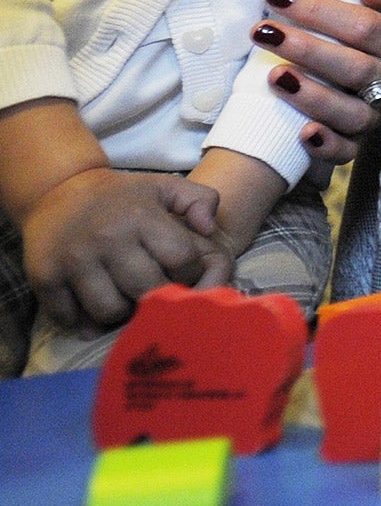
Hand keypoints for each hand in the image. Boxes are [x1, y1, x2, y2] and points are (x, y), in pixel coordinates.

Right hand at [21, 168, 232, 329]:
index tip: (182, 273)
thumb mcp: (164, 186)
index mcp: (142, 217)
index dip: (188, 272)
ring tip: (125, 296)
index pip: (181, 261)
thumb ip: (200, 200)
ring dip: (121, 312)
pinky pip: (71, 318)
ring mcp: (74, 260)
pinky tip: (93, 304)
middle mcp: (108, 239)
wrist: (58, 192)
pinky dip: (84, 319)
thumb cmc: (121, 196)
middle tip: (155, 292)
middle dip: (158, 298)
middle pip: (148, 291)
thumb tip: (210, 229)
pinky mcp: (45, 278)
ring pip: (109, 311)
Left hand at [254, 0, 380, 163]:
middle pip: (355, 69)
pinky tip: (303, 134)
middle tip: (263, 32)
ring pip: (351, 113)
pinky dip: (328, 146)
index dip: (323, 12)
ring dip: (312, 97)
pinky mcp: (366, 137)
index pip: (368, 28)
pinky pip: (349, 151)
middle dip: (307, 50)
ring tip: (273, 76)